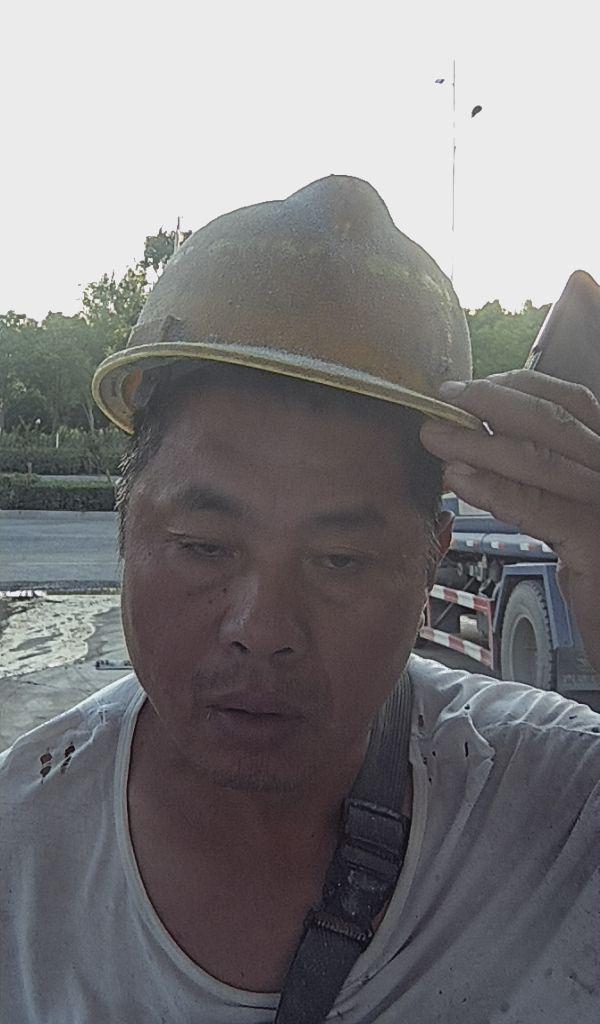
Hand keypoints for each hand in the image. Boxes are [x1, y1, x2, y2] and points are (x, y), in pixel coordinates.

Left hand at [420, 370, 599, 671]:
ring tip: (436, 438)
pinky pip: (535, 507)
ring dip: (476, 443)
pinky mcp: (592, 540)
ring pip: (539, 458)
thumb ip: (541, 476)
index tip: (470, 388)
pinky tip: (460, 479)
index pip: (570, 401)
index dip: (516, 388)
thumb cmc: (592, 565)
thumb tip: (481, 447)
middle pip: (552, 420)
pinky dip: (493, 489)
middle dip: (490, 404)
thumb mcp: (572, 507)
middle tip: (444, 400)